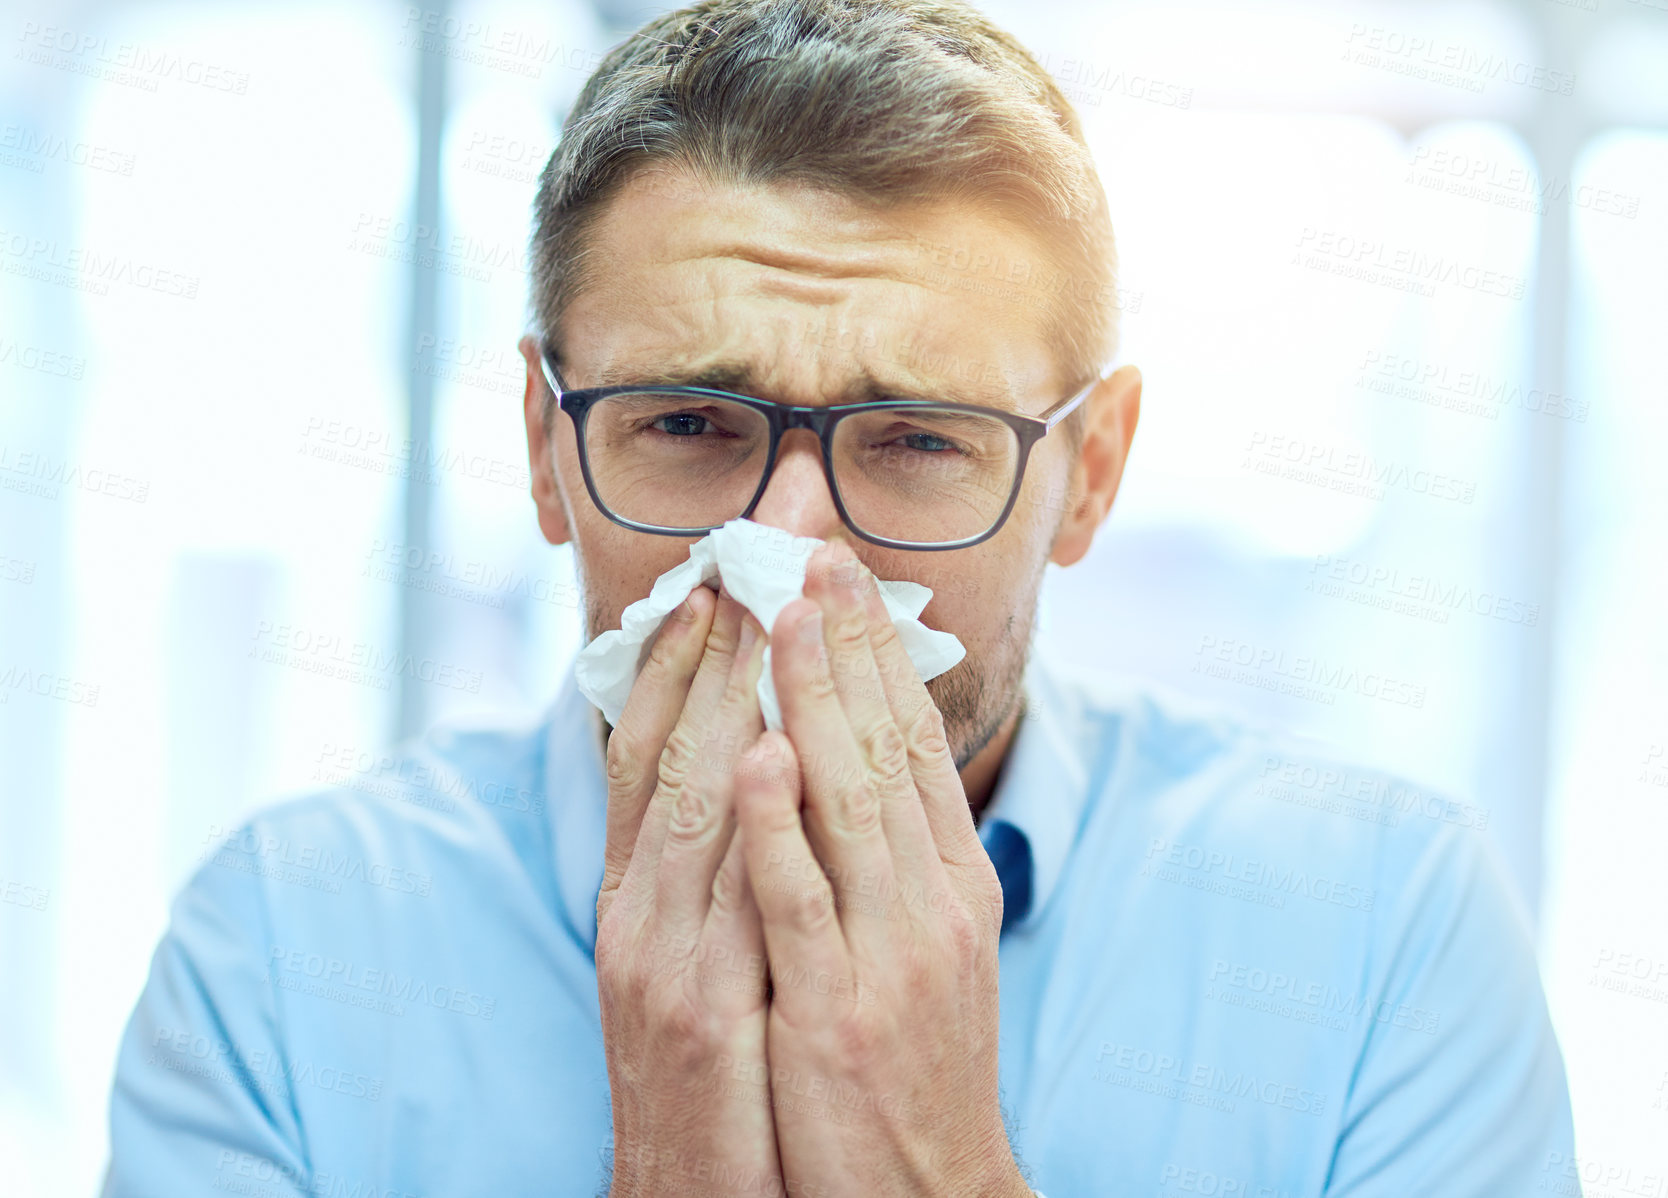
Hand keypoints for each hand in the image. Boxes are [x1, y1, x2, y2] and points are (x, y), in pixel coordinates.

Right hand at [594, 585, 785, 1196]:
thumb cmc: (714, 1076)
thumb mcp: (702, 959)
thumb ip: (716, 871)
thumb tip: (755, 775)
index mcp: (637, 898)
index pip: (648, 756)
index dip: (677, 666)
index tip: (714, 583)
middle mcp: (636, 914)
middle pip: (664, 756)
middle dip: (706, 651)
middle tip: (743, 555)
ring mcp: (661, 959)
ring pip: (687, 805)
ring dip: (722, 701)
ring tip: (755, 610)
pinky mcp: (698, 1013)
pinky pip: (727, 898)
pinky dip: (745, 821)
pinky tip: (766, 752)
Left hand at [733, 541, 1029, 1196]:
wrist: (928, 1194)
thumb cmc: (912, 1060)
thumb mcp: (925, 947)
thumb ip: (898, 855)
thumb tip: (857, 760)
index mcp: (953, 882)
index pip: (918, 744)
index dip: (881, 656)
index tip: (846, 578)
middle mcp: (932, 903)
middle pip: (889, 752)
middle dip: (852, 648)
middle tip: (820, 556)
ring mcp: (889, 954)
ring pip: (850, 806)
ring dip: (817, 705)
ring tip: (789, 618)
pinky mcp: (837, 1010)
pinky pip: (802, 904)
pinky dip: (779, 826)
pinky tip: (758, 758)